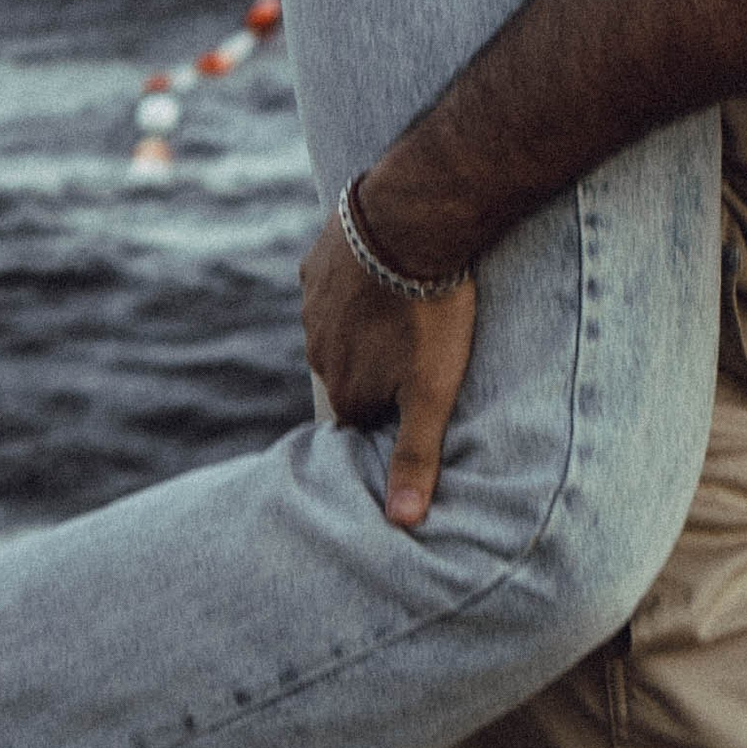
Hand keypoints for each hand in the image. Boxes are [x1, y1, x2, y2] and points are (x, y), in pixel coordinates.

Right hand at [300, 213, 478, 530]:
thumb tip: (403, 524)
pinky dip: (358, 280)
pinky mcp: (318, 262)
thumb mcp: (433, 392)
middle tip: (425, 346)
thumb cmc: (430, 314)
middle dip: (381, 366)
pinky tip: (390, 268)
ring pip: (342, 326)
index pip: (364, 416)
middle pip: (352, 371)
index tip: (423, 390)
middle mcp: (316, 352)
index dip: (395, 407)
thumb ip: (417, 456)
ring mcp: (313, 304)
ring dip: (369, 322)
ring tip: (412, 307)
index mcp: (342, 389)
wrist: (412, 224)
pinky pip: (335, 281)